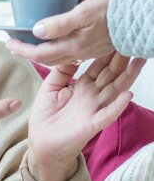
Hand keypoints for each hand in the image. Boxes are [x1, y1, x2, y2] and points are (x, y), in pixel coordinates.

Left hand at [7, 0, 113, 64]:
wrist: (143, 15)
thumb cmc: (114, 9)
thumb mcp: (84, 13)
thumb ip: (60, 24)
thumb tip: (35, 30)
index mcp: (74, 46)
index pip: (39, 53)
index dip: (22, 48)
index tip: (8, 41)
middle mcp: (79, 52)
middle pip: (46, 57)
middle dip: (27, 51)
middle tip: (13, 43)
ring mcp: (87, 51)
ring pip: (57, 57)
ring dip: (39, 50)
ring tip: (27, 42)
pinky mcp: (93, 47)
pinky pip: (68, 53)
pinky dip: (53, 49)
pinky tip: (51, 41)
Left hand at [27, 52, 144, 180]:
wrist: (41, 143)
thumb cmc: (46, 116)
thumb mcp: (51, 87)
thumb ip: (61, 71)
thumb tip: (70, 54)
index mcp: (82, 86)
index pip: (98, 67)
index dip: (106, 53)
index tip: (114, 37)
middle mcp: (92, 96)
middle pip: (111, 75)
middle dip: (122, 60)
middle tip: (132, 43)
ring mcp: (94, 109)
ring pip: (114, 91)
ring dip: (127, 77)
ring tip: (139, 62)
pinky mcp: (91, 124)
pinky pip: (106, 114)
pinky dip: (116, 105)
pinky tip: (127, 95)